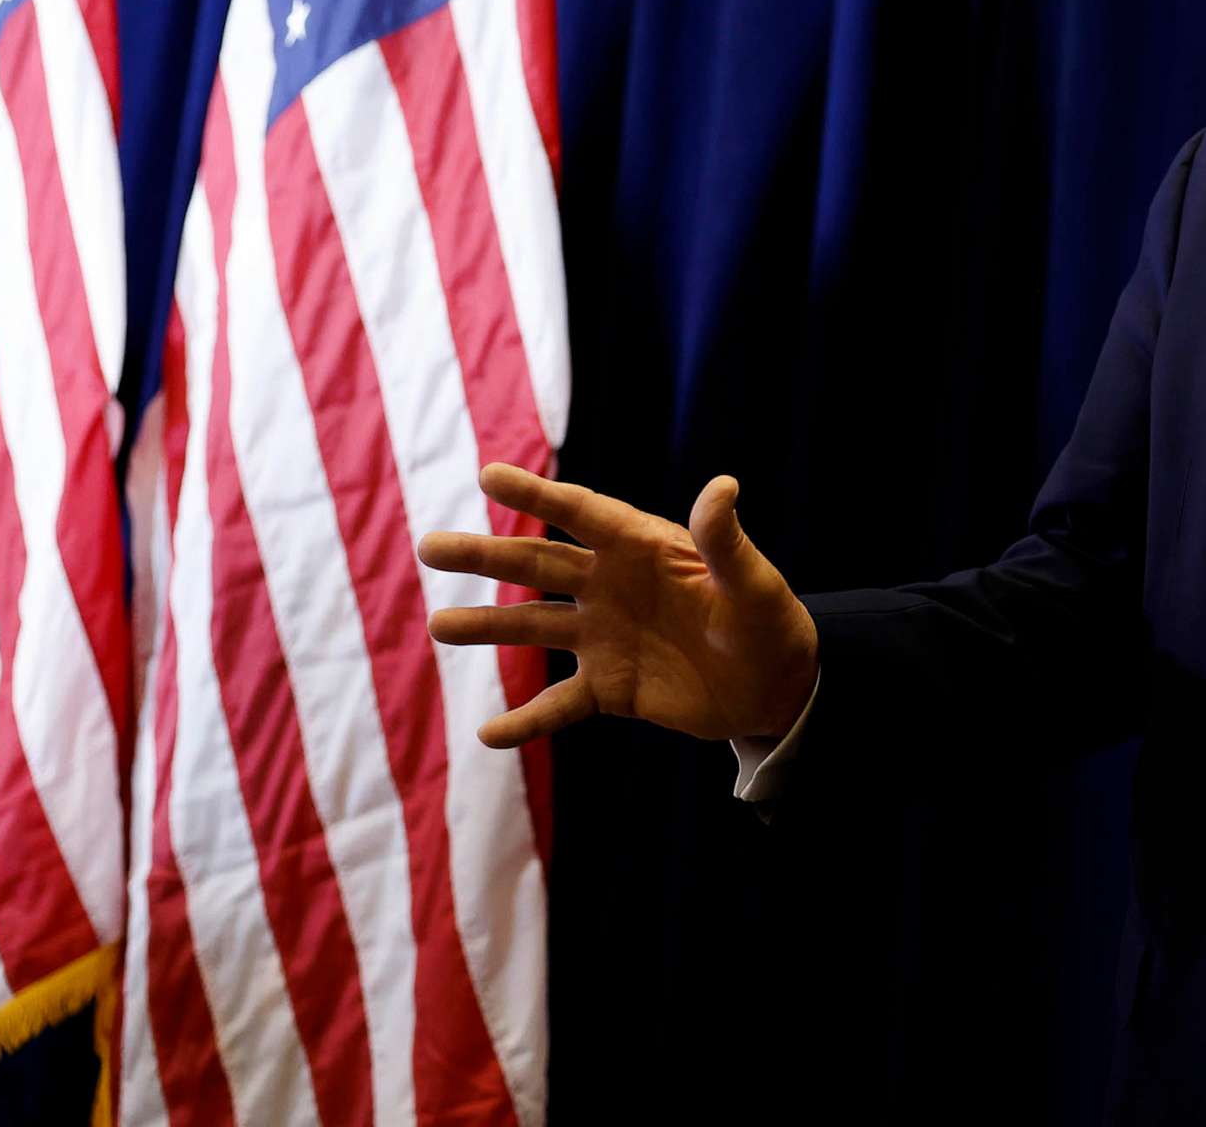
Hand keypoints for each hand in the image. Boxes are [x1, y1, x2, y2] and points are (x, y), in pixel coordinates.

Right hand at [419, 464, 820, 748]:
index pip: (582, 512)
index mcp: (644, 547)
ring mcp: (604, 635)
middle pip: (538, 563)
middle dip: (485, 554)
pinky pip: (558, 704)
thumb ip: (725, 542)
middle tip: (429, 546)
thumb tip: (723, 485)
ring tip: (438, 624)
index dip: (538, 494)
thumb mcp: (752, 584)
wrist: (776, 686)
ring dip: (487, 626)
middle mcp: (612, 585)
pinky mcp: (608, 686)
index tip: (489, 474)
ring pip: (533, 627)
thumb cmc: (770, 622)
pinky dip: (525, 720)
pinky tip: (489, 733)